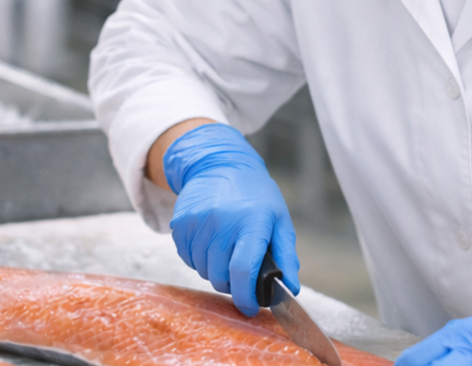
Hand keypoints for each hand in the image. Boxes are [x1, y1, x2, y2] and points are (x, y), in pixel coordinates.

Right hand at [163, 122, 298, 316]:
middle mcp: (221, 222)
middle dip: (231, 284)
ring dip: (214, 271)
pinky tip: (210, 243)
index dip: (246, 297)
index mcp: (251, 223)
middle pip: (220, 276)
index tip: (250, 307)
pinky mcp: (180, 223)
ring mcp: (197, 222)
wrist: (219, 163)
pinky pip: (187, 258)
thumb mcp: (279, 220)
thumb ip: (286, 256)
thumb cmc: (255, 195)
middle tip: (240, 272)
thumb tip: (291, 289)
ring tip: (225, 252)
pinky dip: (198, 259)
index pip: (243, 270)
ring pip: (202, 270)